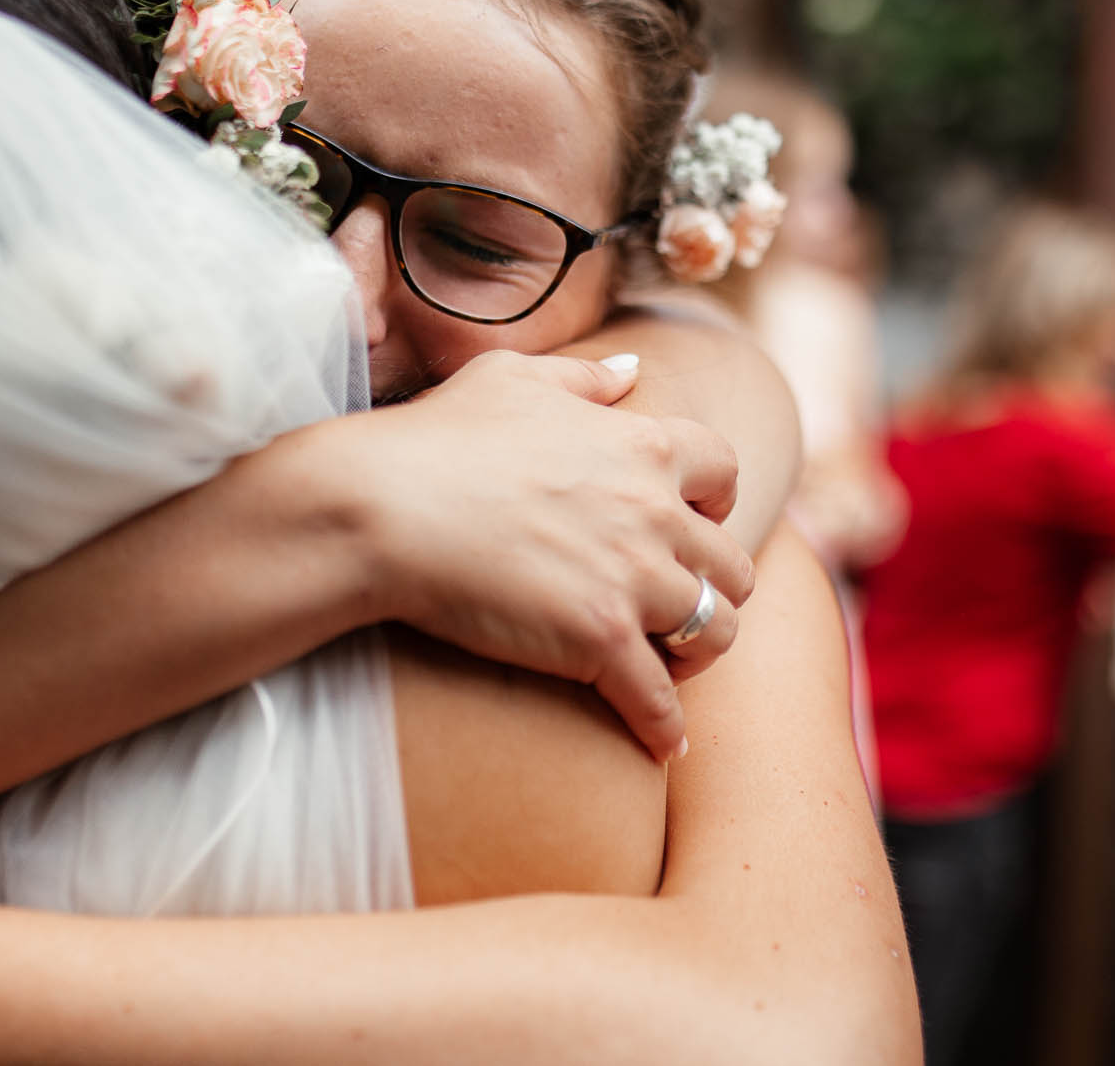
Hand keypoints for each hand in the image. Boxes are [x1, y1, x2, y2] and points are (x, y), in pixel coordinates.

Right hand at [344, 349, 755, 760]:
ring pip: (716, 633)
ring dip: (697, 653)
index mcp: (642, 444)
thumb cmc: (434, 438)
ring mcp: (633, 579)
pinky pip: (660, 701)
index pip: (723, 473)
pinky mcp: (600, 642)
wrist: (381, 507)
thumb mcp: (512, 379)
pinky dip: (665, 728)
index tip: (689, 524)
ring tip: (667, 667)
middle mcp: (655, 511)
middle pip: (733, 564)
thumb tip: (632, 369)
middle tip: (675, 608)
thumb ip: (584, 376)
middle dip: (712, 588)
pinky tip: (660, 743)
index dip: (714, 503)